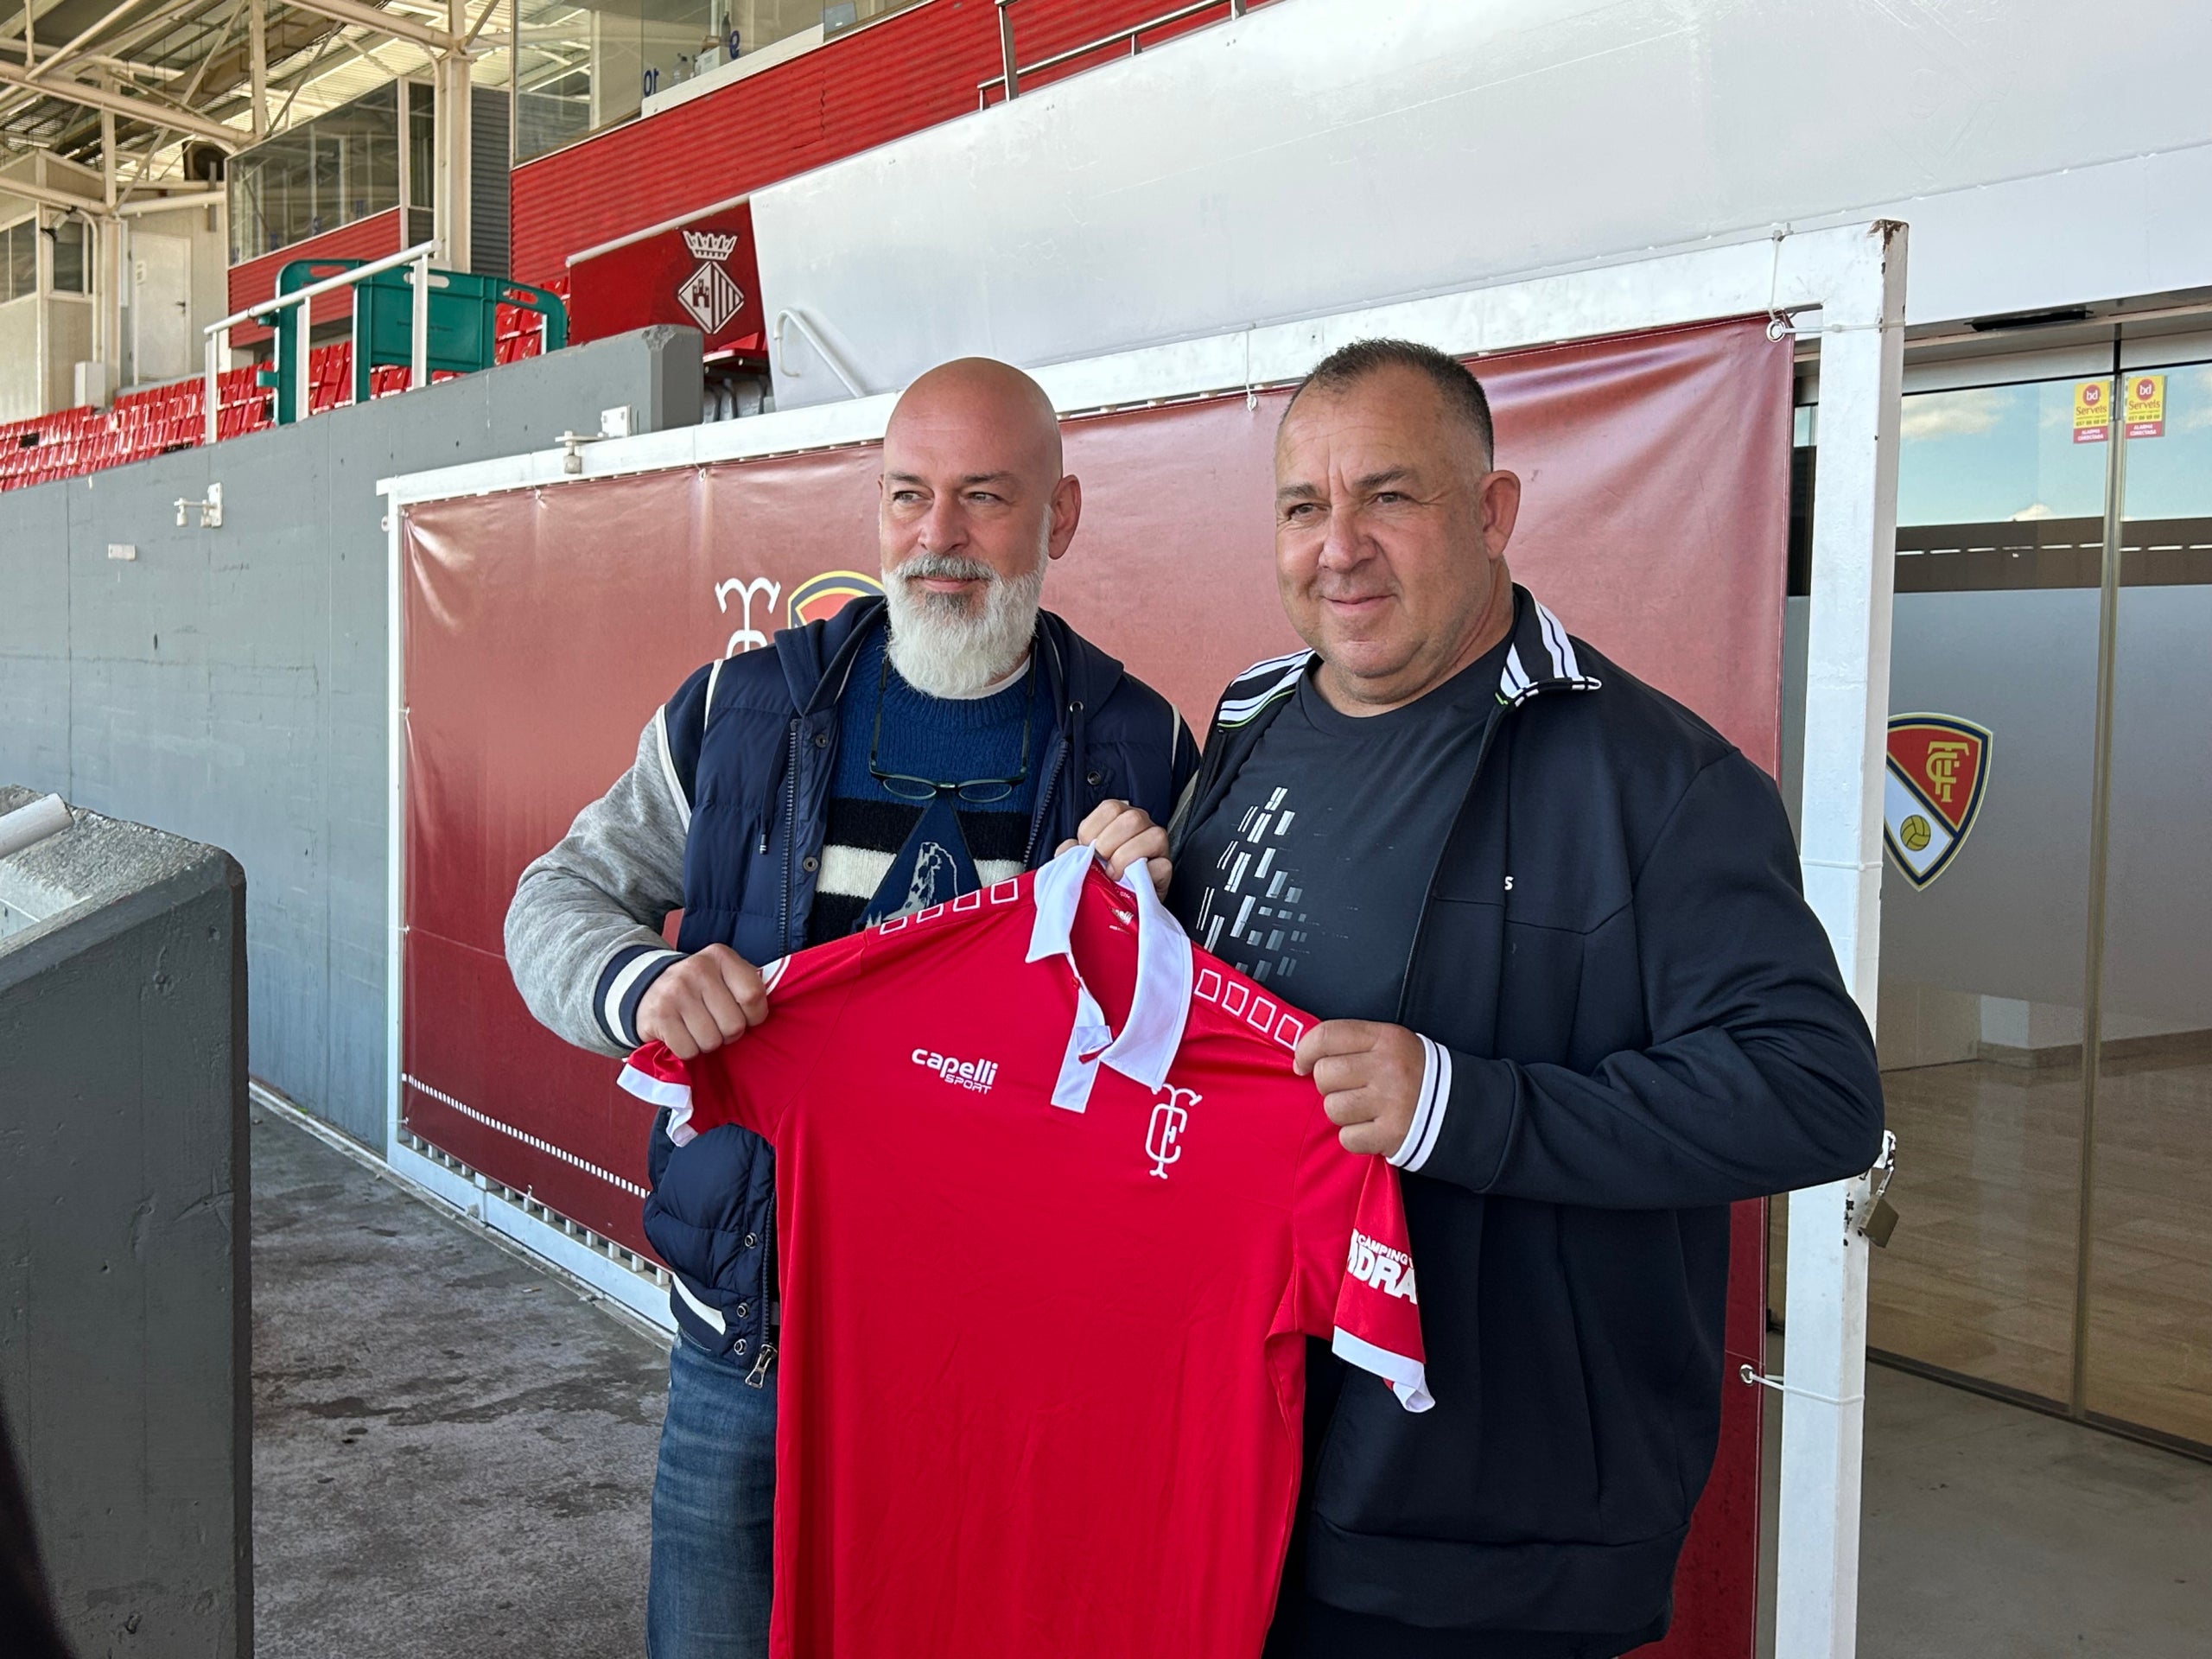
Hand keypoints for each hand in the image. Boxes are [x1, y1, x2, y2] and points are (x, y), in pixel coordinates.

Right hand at [635, 945, 768, 1059]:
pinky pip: (688, 1051)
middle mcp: (697, 969)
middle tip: (716, 1023)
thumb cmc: (700, 988)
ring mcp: (675, 992)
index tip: (746, 1016)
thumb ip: (748, 986)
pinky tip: (681, 1033)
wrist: (647, 987)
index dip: (755, 1016)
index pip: (754, 995)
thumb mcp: (724, 975)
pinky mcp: (659, 1016)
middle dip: (728, 1033)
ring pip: (711, 1041)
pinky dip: (688, 1050)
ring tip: (697, 1028)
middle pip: (734, 1025)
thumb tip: (775, 1011)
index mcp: (721, 956)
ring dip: (707, 1043)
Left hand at [1058, 798, 1170, 896]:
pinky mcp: (1167, 868)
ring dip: (1126, 858)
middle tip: (1101, 862)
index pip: (1110, 808)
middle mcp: (1141, 825)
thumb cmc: (1098, 878)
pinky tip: (1130, 883)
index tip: (1087, 849)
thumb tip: (1070, 848)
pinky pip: (1162, 866)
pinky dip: (1144, 875)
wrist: (1116, 905)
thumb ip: (1070, 852)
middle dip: (1109, 844)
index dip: (1093, 830)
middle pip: (1132, 819)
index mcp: (1118, 817)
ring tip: (1114, 874)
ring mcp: (1157, 845)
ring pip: (1153, 836)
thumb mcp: (1080, 862)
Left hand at [1294, 1020, 1425, 1157]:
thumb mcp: (1390, 1043)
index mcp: (1386, 1038)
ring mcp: (1391, 1102)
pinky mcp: (1392, 1134)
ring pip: (1332, 1108)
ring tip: (1364, 1109)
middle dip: (1329, 1085)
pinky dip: (1356, 1136)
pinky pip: (1347, 1138)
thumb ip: (1351, 1043)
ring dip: (1342, 1112)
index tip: (1302, 1064)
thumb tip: (1303, 1056)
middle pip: (1325, 1075)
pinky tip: (1372, 1127)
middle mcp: (1388, 1067)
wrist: (1458, 1106)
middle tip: (1349, 1088)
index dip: (1304, 1050)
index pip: (1327, 1035)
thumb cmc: (1412, 1072)